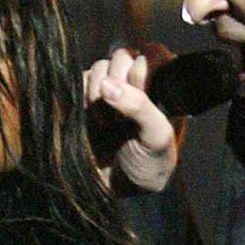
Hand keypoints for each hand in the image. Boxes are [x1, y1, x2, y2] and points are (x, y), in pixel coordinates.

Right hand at [83, 44, 179, 193]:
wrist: (116, 190)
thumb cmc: (147, 165)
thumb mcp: (155, 138)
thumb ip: (139, 108)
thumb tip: (108, 84)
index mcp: (163, 86)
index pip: (153, 54)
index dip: (143, 71)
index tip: (141, 95)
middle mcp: (137, 82)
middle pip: (123, 56)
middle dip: (120, 83)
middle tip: (122, 117)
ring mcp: (110, 87)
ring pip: (100, 66)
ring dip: (100, 93)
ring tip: (108, 123)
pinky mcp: (85, 95)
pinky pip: (80, 79)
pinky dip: (84, 96)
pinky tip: (92, 119)